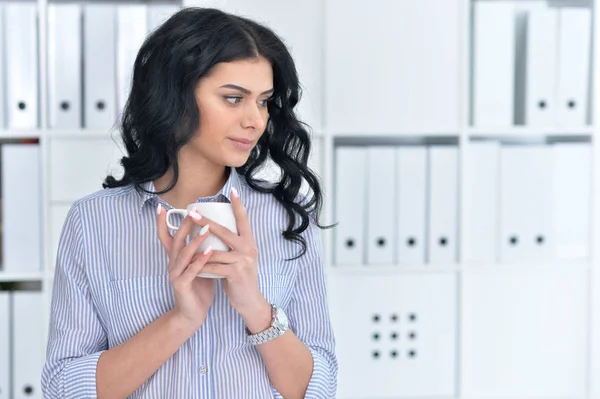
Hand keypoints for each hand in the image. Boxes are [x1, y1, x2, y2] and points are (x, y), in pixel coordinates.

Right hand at [156, 204, 215, 330]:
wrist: (193, 314)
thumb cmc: (199, 287)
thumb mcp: (200, 265)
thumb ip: (201, 250)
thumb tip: (212, 231)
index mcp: (176, 258)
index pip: (167, 237)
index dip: (162, 223)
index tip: (161, 207)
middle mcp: (173, 264)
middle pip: (176, 240)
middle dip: (184, 225)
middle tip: (192, 211)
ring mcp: (175, 274)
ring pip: (184, 254)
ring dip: (195, 240)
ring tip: (207, 228)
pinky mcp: (182, 285)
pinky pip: (192, 270)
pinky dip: (201, 260)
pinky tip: (210, 251)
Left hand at [195, 188, 270, 330]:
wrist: (250, 301)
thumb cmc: (240, 278)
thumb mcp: (239, 258)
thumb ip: (231, 246)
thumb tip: (213, 232)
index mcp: (249, 242)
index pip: (243, 220)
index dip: (238, 205)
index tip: (233, 191)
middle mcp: (248, 248)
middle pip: (225, 231)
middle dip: (206, 222)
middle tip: (191, 213)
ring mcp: (243, 260)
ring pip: (215, 251)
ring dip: (198, 249)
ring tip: (185, 244)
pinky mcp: (235, 273)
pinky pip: (213, 267)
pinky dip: (201, 266)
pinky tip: (192, 265)